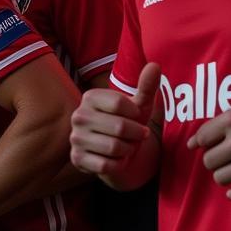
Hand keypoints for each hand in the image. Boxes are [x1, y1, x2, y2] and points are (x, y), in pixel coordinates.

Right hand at [70, 62, 161, 178]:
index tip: (136, 118)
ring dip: (128, 150)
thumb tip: (155, 65)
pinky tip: (115, 160)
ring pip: (114, 147)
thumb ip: (146, 86)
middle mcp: (78, 116)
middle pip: (119, 127)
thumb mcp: (140, 107)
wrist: (118, 155)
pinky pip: (106, 165)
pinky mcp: (77, 159)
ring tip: (126, 147)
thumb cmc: (129, 126)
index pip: (120, 103)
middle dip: (135, 136)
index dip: (136, 115)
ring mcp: (75, 138)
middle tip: (136, 137)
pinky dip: (118, 164)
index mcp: (90, 97)